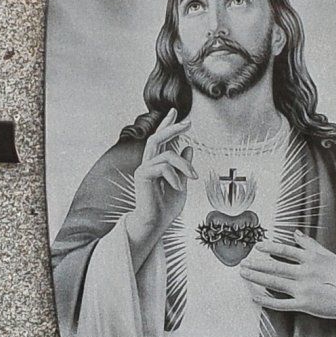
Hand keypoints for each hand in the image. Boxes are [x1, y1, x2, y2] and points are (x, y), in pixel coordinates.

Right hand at [124, 110, 195, 259]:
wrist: (156, 224)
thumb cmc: (166, 208)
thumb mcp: (181, 183)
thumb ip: (183, 166)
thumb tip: (189, 148)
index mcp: (157, 164)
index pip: (160, 139)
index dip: (166, 125)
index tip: (174, 112)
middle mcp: (148, 163)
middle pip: (157, 137)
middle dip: (172, 128)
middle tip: (188, 123)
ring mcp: (143, 169)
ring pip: (167, 155)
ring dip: (184, 165)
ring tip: (193, 178)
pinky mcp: (142, 176)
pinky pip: (163, 167)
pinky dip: (175, 176)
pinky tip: (179, 187)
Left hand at [241, 226, 335, 322]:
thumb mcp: (328, 256)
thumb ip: (310, 244)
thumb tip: (295, 232)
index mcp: (312, 259)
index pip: (286, 251)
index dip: (270, 247)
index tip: (257, 246)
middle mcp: (306, 272)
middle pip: (275, 266)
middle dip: (256, 264)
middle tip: (242, 263)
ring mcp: (304, 289)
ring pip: (274, 282)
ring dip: (256, 277)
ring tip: (244, 273)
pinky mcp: (304, 304)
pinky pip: (281, 302)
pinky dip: (266, 299)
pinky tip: (254, 295)